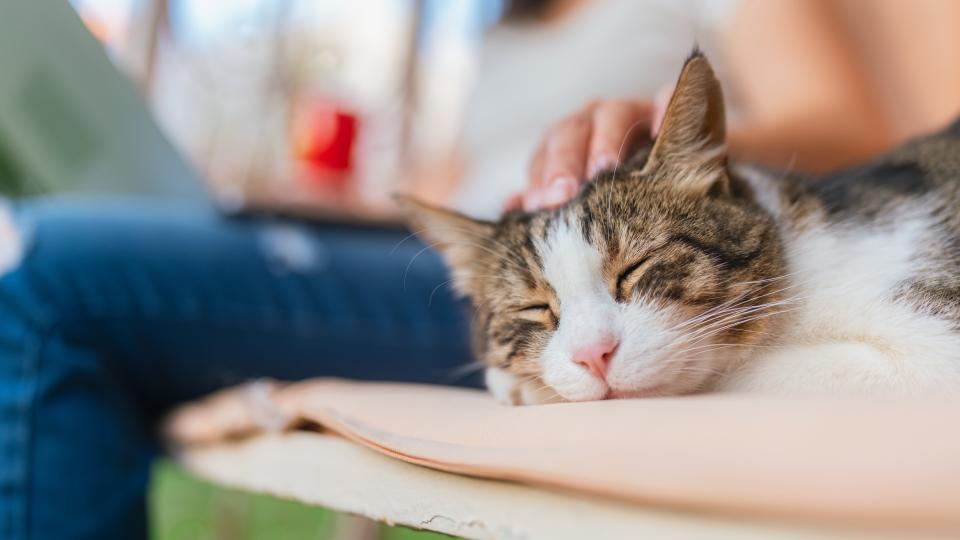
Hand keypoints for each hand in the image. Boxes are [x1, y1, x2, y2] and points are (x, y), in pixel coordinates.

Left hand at [511, 88, 671, 212]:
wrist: (663, 168)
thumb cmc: (608, 187)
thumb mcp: (576, 194)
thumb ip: (546, 197)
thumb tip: (513, 206)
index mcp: (566, 139)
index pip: (547, 152)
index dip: (540, 178)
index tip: (537, 205)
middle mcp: (594, 120)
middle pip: (572, 131)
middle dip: (564, 162)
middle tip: (563, 193)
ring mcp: (631, 112)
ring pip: (613, 114)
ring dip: (606, 140)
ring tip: (605, 169)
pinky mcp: (665, 111)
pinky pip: (666, 99)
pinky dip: (663, 108)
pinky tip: (659, 130)